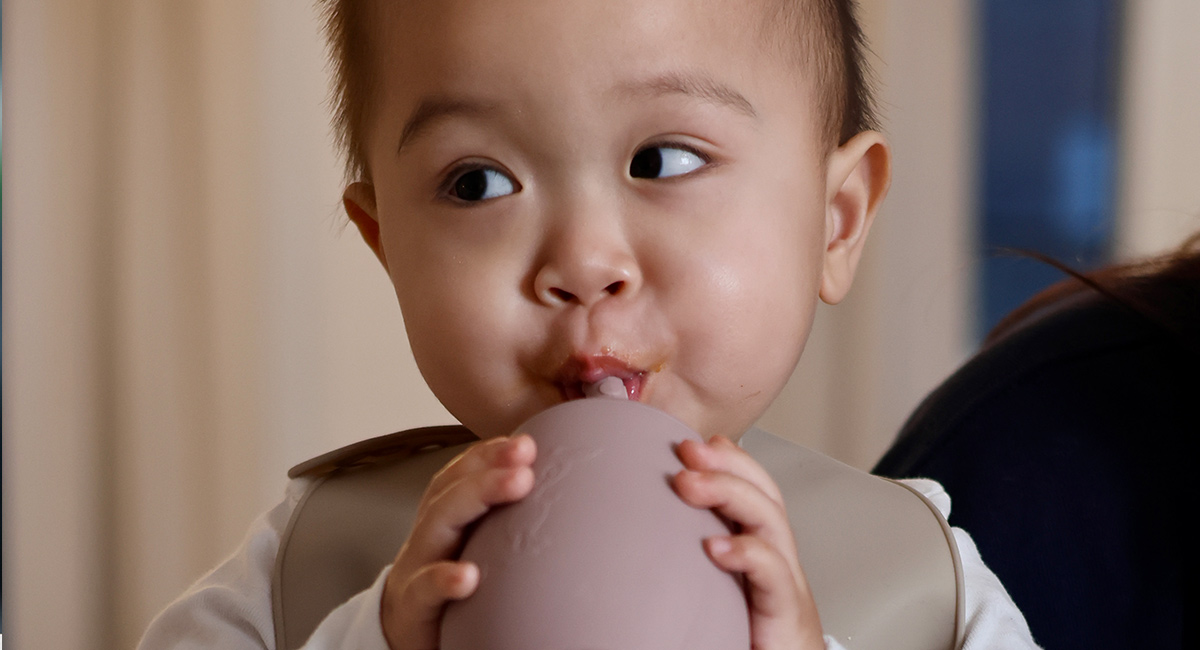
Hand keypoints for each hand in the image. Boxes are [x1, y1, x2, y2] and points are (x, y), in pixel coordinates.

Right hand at [380, 434, 536, 649]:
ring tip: (517, 483)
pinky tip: (468, 576)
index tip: (527, 442)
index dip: (489, 454)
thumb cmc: (449, 579)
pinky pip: (425, 589)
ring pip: (436, 523)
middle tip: (526, 453)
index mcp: (447, 516)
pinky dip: (444, 579)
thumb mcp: (475, 542)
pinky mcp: (413, 605)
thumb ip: (504, 518)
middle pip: (452, 490)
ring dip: (475, 498)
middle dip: (489, 466)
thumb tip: (562, 500)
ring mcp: (417, 565)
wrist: (405, 626)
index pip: (462, 474)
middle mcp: (431, 533)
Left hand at [672, 435, 824, 649]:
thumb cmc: (748, 640)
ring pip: (770, 522)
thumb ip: (686, 562)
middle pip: (763, 494)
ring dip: (730, 493)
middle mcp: (775, 560)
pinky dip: (748, 554)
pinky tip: (718, 547)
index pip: (753, 490)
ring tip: (690, 484)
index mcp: (758, 551)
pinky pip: (774, 577)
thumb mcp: (713, 590)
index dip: (727, 461)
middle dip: (726, 465)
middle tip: (687, 451)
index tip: (688, 443)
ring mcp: (785, 584)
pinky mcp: (786, 614)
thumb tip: (634, 539)